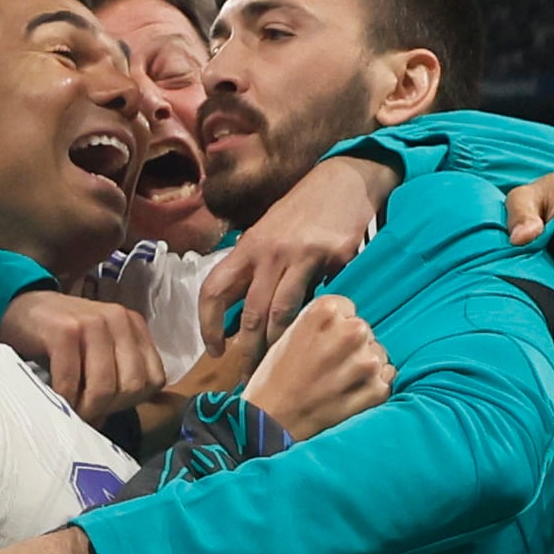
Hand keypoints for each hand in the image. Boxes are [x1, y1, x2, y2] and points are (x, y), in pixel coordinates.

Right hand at [0, 291, 164, 422]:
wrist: (17, 306)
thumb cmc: (57, 337)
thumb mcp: (95, 351)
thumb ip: (113, 377)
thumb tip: (106, 421)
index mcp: (133, 325)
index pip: (153, 380)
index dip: (130, 402)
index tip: (104, 406)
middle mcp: (118, 319)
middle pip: (131, 387)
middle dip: (107, 408)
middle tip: (84, 409)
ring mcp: (92, 322)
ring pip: (104, 387)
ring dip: (84, 408)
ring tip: (69, 408)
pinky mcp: (64, 330)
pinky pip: (71, 381)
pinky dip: (63, 398)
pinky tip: (54, 397)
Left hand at [198, 154, 398, 356]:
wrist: (346, 179)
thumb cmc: (304, 210)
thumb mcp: (269, 232)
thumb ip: (255, 267)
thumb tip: (241, 311)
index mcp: (248, 246)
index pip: (213, 289)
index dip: (207, 324)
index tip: (214, 350)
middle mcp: (269, 251)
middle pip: (249, 312)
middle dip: (247, 349)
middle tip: (250, 374)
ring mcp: (301, 254)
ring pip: (282, 312)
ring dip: (277, 345)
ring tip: (279, 365)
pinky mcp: (334, 258)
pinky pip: (321, 299)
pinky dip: (317, 320)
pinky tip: (317, 334)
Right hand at [242, 294, 393, 439]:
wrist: (270, 425)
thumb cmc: (272, 382)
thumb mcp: (287, 336)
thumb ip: (319, 325)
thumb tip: (342, 323)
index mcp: (325, 311)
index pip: (346, 309)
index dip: (334, 328)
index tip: (322, 344)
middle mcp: (350, 331)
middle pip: (362, 331)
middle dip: (349, 347)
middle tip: (327, 368)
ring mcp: (366, 362)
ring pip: (377, 356)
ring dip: (361, 369)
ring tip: (335, 385)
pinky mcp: (376, 390)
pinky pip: (385, 381)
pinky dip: (370, 389)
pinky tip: (346, 397)